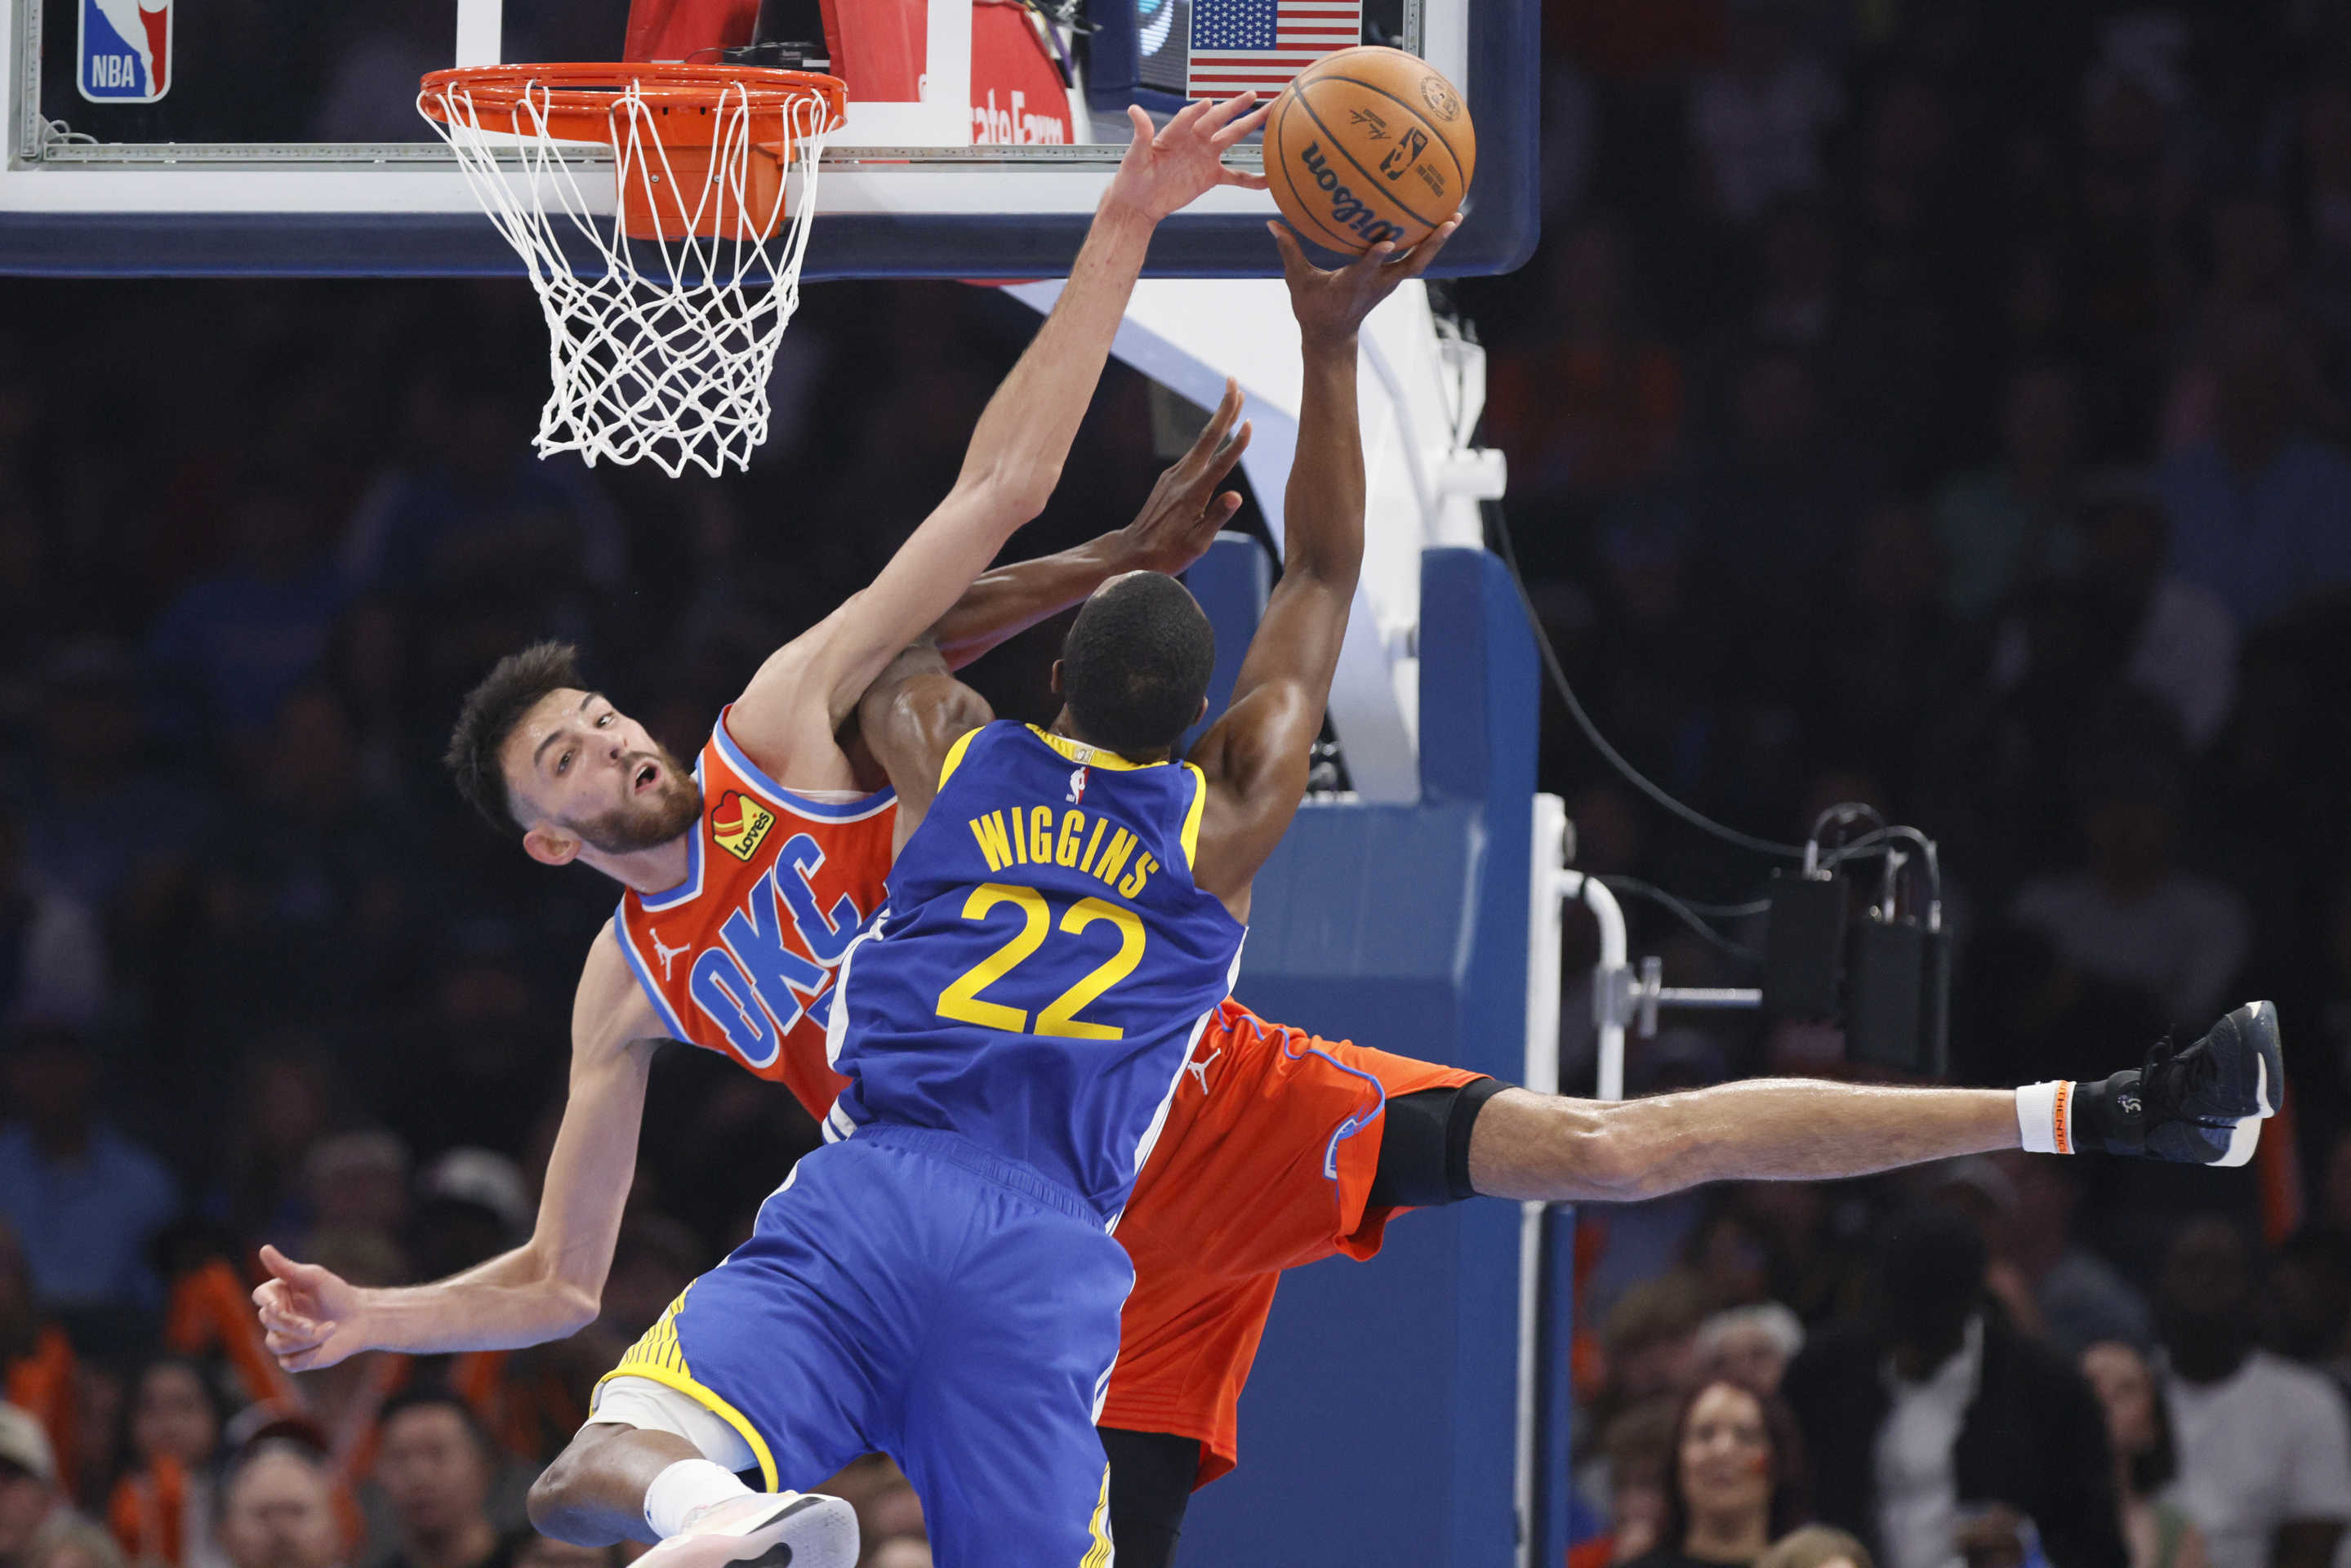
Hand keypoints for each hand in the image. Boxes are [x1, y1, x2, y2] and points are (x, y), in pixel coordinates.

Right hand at [252, 1243, 369, 1371]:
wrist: (360, 1318)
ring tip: (330, 1329)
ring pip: (277, 1345)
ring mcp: (283, 1339)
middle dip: (292, 1325)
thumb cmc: (336, 1294)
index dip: (267, 1303)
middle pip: (269, 1322)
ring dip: (305, 1340)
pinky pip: (289, 1363)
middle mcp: (275, 1318)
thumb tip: (264, 1249)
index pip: (260, 1297)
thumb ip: (287, 1268)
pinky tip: (323, 1346)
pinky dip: (306, 1356)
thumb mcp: (315, 1278)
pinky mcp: (294, 1358)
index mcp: (277, 1295)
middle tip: (312, 1325)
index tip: (278, 1306)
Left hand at [1104, 97, 1270, 222]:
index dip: (1196, 111)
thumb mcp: (1135, 157)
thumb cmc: (1133, 177)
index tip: (1208, 103)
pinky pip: (1235, 177)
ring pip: (1231, 137)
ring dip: (1250, 126)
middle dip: (1235, 107)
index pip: (1188, 118)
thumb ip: (1141, 134)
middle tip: (1252, 94)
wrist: (1140, 202)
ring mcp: (1205, 156)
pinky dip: (1251, 179)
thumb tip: (1134, 109)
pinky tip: (1268, 179)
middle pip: (1218, 120)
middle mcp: (1193, 139)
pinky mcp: (1210, 176)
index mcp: (1174, 133)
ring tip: (1270, 114)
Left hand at [1112, 379, 1252, 573]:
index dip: (1237, 445)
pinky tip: (1217, 432)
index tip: (1250, 424)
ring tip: (1233, 398)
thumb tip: (1236, 496)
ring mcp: (1174, 476)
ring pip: (1201, 441)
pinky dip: (1208, 437)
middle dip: (1223, 409)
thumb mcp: (1197, 544)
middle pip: (1207, 437)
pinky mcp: (1169, 478)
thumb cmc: (1168, 553)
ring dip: (1218, 418)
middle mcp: (1182, 479)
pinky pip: (1194, 452)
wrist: (1132, 552)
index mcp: (1193, 494)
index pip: (1220, 464)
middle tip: (1235, 383)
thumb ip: (1217, 517)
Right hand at [1269, 213, 1462, 345]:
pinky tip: (1437, 223)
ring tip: (1456, 216)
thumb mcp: (1298, 282)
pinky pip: (1414, 260)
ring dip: (1438, 241)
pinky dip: (1427, 244)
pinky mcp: (1392, 280)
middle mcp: (1378, 283)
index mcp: (1354, 284)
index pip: (1367, 269)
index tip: (1388, 241)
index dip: (1378, 256)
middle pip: (1412, 264)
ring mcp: (1389, 283)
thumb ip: (1290, 252)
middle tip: (1451, 220)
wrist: (1333, 337)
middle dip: (1431, 244)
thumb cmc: (1314, 309)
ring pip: (1419, 262)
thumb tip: (1273, 223)